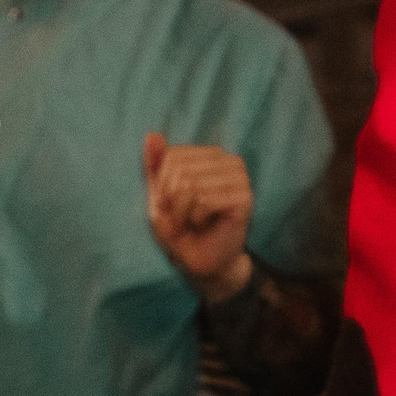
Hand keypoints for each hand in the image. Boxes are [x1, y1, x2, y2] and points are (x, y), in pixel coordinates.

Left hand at [143, 133, 254, 298]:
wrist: (199, 261)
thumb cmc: (179, 227)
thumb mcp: (158, 194)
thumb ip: (154, 165)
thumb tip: (151, 134)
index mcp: (210, 155)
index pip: (172, 156)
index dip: (161, 185)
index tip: (171, 203)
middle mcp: (229, 161)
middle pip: (180, 170)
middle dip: (171, 200)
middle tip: (181, 216)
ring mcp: (240, 178)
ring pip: (191, 185)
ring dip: (182, 212)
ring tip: (192, 221)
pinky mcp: (245, 198)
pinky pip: (205, 200)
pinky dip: (194, 218)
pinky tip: (204, 225)